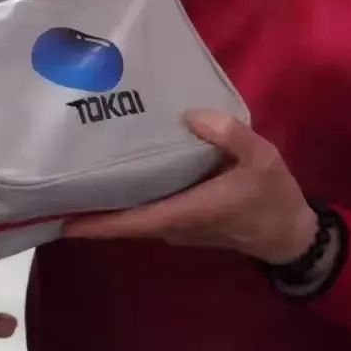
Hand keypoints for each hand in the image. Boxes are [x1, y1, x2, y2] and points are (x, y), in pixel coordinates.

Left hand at [65, 109, 316, 264]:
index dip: (100, 224)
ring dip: (109, 206)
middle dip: (93, 211)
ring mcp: (180, 228)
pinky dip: (130, 201)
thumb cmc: (274, 197)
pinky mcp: (185, 224)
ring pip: (136, 219)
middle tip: (59, 186)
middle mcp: (177, 226)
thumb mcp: (262, 158)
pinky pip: (149, 213)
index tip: (65, 221)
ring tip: (81, 177)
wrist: (290, 234)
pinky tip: (121, 175)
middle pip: (126, 222)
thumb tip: (191, 115)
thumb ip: (229, 135)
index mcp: (190, 212)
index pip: (136, 222)